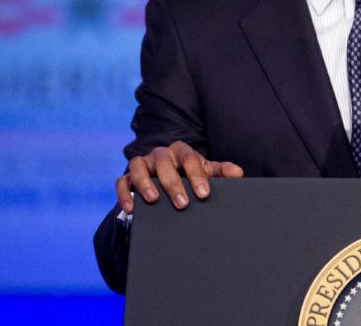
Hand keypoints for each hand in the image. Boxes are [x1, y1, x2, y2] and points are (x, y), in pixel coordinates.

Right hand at [116, 141, 243, 213]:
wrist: (168, 176)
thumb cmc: (190, 174)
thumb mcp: (206, 171)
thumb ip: (221, 171)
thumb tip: (238, 173)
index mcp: (182, 151)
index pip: (190, 158)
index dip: (197, 175)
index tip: (204, 194)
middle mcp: (161, 154)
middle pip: (165, 163)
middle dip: (173, 184)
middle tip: (182, 204)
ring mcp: (143, 164)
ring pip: (138, 166)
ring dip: (145, 183)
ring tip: (154, 200)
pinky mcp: (128, 177)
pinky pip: (122, 181)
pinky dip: (124, 193)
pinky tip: (130, 209)